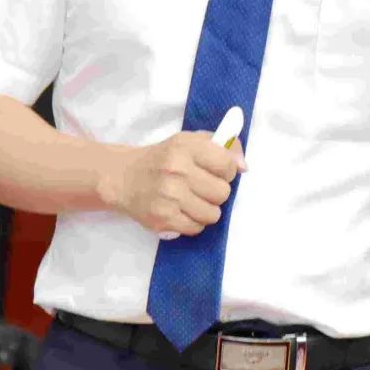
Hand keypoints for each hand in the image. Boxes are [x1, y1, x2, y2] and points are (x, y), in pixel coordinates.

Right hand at [113, 131, 244, 236]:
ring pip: (212, 214)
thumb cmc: (163, 157)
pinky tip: (183, 211)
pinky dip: (193, 222)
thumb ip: (221, 148)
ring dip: (207, 209)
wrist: (124, 177)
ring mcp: (169, 197)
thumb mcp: (189, 141)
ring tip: (193, 200)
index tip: (216, 171)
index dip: (227, 170)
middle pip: (222, 193)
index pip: (227, 165)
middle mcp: (177, 171)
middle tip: (203, 187)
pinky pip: (196, 228)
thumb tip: (244, 167)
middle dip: (217, 191)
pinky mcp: (162, 219)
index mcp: (186, 147)